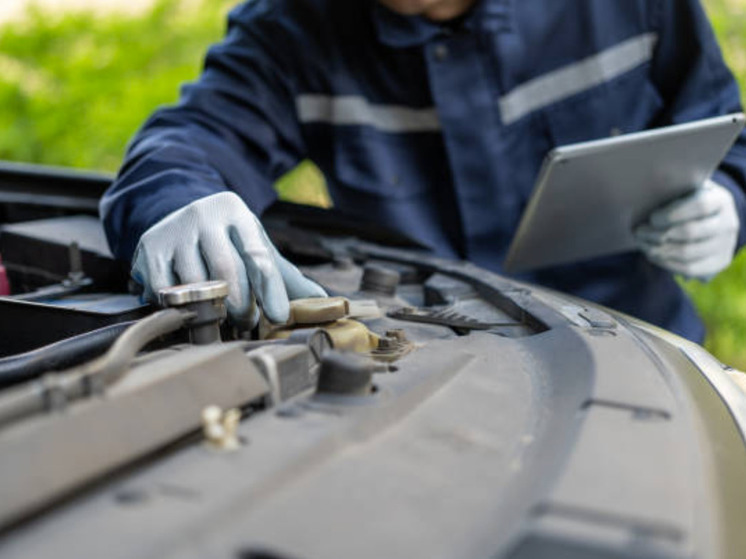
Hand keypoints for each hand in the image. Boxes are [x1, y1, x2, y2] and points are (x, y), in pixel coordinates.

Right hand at [131, 191, 325, 323]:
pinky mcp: (149, 250)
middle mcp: (203, 217)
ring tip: (221, 318)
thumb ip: (286, 275)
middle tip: (247, 321)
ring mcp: (173, 232)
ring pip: (196, 285)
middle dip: (240, 304)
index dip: (270, 290)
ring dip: (211, 310)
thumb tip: (324, 302)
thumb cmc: (228, 240)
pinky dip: (181, 307)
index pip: (258, 256)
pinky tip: (191, 310)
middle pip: (227, 272)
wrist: (179, 216)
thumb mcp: (256, 247)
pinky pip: (166, 291)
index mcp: (236, 213)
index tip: (279, 317)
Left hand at [635, 179, 738, 279]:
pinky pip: (689, 268)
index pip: (700, 206)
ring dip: (658, 250)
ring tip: (642, 244)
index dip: (672, 214)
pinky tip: (652, 255)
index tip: (652, 218)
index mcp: (720, 200)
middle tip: (638, 232)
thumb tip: (643, 197)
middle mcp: (728, 223)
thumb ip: (672, 191)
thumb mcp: (685, 189)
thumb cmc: (689, 200)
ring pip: (687, 253)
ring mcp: (725, 245)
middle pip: (690, 232)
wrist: (712, 219)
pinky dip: (666, 263)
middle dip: (658, 234)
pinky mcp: (719, 263)